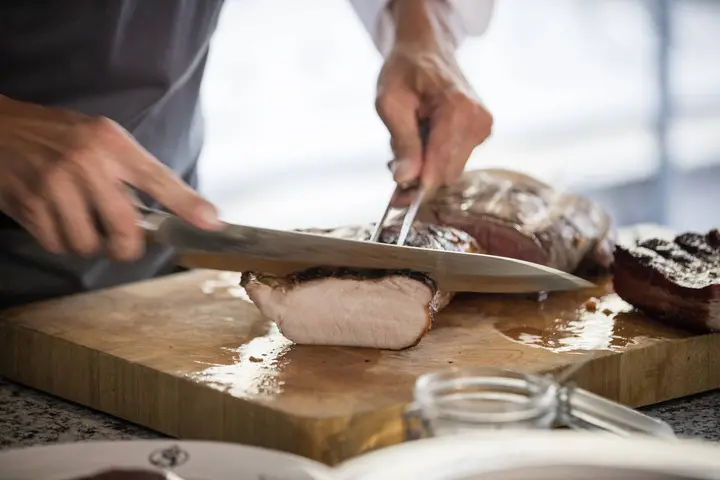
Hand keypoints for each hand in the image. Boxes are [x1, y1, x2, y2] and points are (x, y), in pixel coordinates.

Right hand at [0, 95, 220, 260]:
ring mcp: (54, 185)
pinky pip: (57, 244)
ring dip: (89, 244)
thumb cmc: (58, 135)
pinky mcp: (29, 205)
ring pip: (88, 244)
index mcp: (110, 143)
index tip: (211, 223)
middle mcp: (85, 163)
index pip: (158, 178)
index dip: (187, 204)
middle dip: (127, 248)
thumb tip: (173, 209)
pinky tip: (56, 220)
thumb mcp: (102, 137)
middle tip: (124, 245)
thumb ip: (133, 170)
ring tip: (82, 223)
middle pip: (124, 228)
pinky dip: (61, 241)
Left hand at [375, 0, 492, 203]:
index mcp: (458, 111)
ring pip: (450, 171)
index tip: (396, 200)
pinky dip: (435, 158)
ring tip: (407, 143)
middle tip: (393, 165)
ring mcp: (483, 128)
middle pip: (446, 174)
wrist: (426, 50)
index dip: (416, 188)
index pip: (440, 167)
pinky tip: (423, 139)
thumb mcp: (390, 103)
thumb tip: (405, 179)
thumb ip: (402, 142)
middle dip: (418, 177)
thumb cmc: (405, 70)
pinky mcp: (481, 133)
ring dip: (425, 167)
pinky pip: (455, 160)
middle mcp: (478, 121)